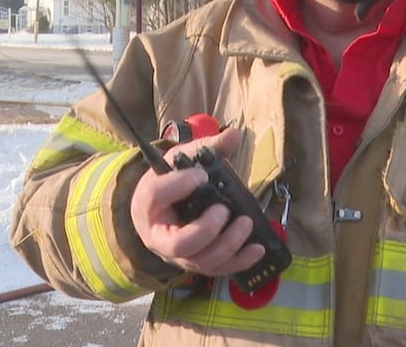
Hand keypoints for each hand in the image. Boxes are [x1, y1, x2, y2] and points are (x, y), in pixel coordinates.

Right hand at [130, 127, 266, 276]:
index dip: (178, 185)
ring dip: (228, 244)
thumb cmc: (169, 185)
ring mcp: (179, 255)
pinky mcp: (198, 264)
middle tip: (223, 208)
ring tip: (246, 223)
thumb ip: (205, 148)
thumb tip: (234, 135)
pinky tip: (257, 249)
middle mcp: (160, 236)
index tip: (201, 174)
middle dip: (207, 229)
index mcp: (148, 204)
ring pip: (202, 261)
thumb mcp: (179, 162)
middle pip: (181, 244)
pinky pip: (218, 270)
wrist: (160, 213)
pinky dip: (240, 261)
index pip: (155, 196)